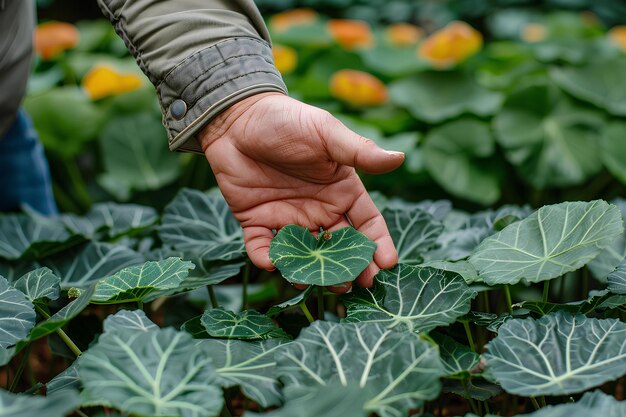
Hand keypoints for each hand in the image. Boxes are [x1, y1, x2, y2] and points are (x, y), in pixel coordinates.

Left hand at [199, 93, 403, 292]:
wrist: (237, 117)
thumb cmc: (287, 120)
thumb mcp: (325, 133)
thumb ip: (358, 151)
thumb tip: (400, 158)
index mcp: (340, 190)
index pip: (367, 223)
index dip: (378, 244)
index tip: (387, 264)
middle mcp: (318, 209)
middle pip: (339, 247)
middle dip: (350, 268)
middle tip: (357, 285)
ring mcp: (288, 218)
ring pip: (305, 254)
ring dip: (312, 271)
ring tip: (320, 284)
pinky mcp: (257, 221)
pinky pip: (264, 247)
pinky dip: (267, 259)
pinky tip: (272, 264)